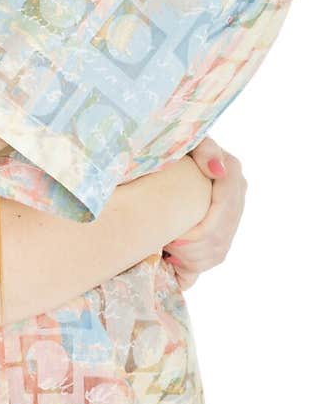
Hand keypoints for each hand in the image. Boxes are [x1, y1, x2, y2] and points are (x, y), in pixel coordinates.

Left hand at [162, 136, 246, 290]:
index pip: (225, 210)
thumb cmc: (175, 145)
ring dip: (191, 257)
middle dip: (191, 247)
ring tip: (167, 251)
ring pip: (219, 250)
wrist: (174, 156)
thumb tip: (217, 171)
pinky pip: (216, 255)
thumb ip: (204, 149)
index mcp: (232, 171)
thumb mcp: (185, 140)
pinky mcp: (227, 227)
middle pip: (221, 235)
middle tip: (165, 247)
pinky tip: (174, 257)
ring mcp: (235, 212)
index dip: (201, 229)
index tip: (174, 239)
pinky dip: (194, 262)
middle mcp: (239, 193)